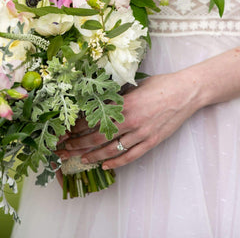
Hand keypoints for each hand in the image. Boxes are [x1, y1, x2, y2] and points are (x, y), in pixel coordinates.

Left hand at [56, 71, 200, 169]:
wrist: (186, 92)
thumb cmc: (159, 85)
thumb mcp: (132, 85)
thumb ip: (116, 96)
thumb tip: (98, 102)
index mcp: (122, 104)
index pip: (93, 119)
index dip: (77, 127)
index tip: (66, 131)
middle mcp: (130, 121)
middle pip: (98, 137)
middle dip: (78, 144)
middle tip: (64, 149)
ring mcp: (141, 133)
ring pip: (112, 149)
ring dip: (94, 155)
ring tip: (80, 159)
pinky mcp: (152, 141)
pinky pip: (131, 155)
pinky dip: (117, 162)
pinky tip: (105, 165)